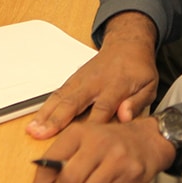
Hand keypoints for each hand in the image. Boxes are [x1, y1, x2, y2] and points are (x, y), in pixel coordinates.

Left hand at [26, 118, 175, 182]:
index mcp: (79, 132)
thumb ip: (56, 164)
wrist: (148, 140)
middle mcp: (98, 143)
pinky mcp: (132, 174)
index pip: (50, 163)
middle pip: (69, 181)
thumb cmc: (109, 143)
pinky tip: (111, 182)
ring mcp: (118, 159)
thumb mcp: (81, 141)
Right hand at [27, 12, 158, 138]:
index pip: (104, 106)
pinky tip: (35, 121)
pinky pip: (57, 94)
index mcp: (116, 85)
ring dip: (46, 114)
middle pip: (74, 101)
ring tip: (33, 129)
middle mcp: (95, 82)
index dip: (94, 122)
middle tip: (44, 134)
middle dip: (58, 118)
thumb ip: (137, 102)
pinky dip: (44, 108)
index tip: (84, 138)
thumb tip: (125, 116)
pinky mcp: (73, 79)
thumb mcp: (149, 86)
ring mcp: (82, 79)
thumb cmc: (138, 69)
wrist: (127, 44)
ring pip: (61, 97)